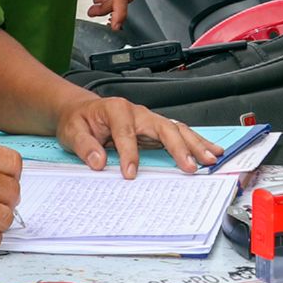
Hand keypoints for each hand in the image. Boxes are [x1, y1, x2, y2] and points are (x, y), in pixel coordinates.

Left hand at [53, 93, 221, 177]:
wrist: (81, 111)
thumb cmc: (78, 120)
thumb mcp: (72, 131)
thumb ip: (85, 145)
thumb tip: (98, 161)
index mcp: (116, 109)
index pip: (126, 132)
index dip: (129, 153)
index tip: (129, 174)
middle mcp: (138, 112)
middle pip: (164, 127)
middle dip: (179, 147)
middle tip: (191, 165)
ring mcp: (149, 120)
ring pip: (177, 129)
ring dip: (195, 144)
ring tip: (210, 158)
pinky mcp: (155, 129)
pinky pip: (178, 134)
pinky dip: (195, 143)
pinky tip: (209, 151)